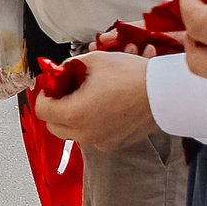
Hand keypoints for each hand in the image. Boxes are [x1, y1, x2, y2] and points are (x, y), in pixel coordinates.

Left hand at [33, 50, 155, 146]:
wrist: (164, 92)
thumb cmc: (132, 76)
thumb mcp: (93, 61)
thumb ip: (69, 67)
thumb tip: (59, 72)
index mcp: (74, 114)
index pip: (42, 110)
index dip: (44, 94)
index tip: (52, 86)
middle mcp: (85, 133)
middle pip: (53, 125)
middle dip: (55, 108)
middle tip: (65, 91)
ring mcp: (100, 141)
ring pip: (73, 132)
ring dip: (72, 116)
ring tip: (86, 97)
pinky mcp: (115, 143)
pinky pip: (93, 135)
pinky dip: (91, 123)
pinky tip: (103, 106)